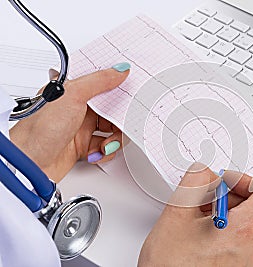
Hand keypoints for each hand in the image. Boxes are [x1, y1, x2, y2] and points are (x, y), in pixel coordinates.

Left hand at [10, 63, 129, 182]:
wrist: (30, 162)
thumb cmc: (40, 127)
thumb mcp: (73, 95)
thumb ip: (99, 81)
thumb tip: (120, 70)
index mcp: (74, 91)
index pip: (102, 84)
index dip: (118, 87)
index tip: (131, 90)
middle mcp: (79, 109)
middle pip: (112, 109)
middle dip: (120, 119)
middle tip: (122, 122)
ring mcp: (82, 128)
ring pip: (112, 130)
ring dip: (114, 138)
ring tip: (107, 143)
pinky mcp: (84, 146)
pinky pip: (106, 147)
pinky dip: (106, 151)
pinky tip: (97, 152)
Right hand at [138, 163, 252, 266]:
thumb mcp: (176, 215)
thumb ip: (194, 182)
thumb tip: (204, 172)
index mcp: (244, 230)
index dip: (249, 179)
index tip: (226, 182)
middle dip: (226, 196)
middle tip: (200, 200)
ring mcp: (248, 260)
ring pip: (243, 222)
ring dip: (220, 213)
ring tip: (194, 222)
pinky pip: (238, 239)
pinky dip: (221, 230)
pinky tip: (197, 237)